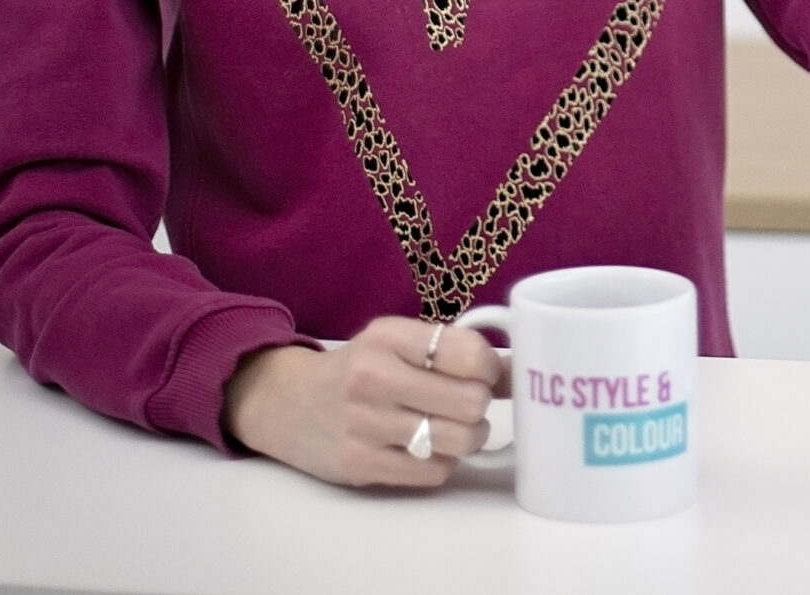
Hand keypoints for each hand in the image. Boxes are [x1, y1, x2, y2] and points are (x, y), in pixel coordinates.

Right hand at [222, 316, 503, 487]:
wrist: (285, 402)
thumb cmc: (358, 368)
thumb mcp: (398, 343)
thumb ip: (455, 351)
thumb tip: (524, 367)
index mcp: (389, 336)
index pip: (469, 354)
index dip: (492, 368)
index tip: (486, 373)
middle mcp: (374, 377)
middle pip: (470, 402)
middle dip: (480, 406)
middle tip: (468, 404)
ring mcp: (365, 424)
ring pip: (458, 441)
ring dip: (467, 438)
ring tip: (453, 428)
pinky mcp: (360, 464)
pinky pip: (433, 473)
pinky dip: (442, 463)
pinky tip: (426, 449)